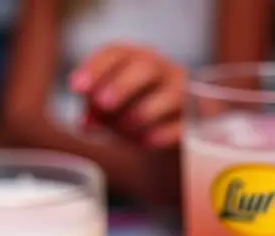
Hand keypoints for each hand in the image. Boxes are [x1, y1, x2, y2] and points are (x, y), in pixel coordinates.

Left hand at [70, 44, 185, 146]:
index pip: (116, 53)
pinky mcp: (197, 121)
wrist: (173, 135)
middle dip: (122, 85)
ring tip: (124, 130)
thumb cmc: (135, 115)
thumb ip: (95, 113)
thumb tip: (86, 123)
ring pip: (171, 94)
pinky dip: (165, 133)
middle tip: (102, 104)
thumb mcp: (110, 113)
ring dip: (143, 111)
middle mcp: (163, 70)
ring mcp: (185, 94)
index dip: (95, 68)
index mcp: (136, 59)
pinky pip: (185, 124)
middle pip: (146, 67)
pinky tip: (147, 142)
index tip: (77, 87)